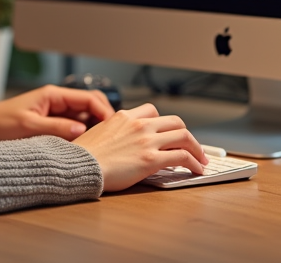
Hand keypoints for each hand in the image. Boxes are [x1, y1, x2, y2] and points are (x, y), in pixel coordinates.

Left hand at [0, 85, 114, 140]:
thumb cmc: (1, 122)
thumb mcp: (29, 126)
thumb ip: (56, 128)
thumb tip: (83, 130)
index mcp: (54, 95)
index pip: (89, 98)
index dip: (104, 111)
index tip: (113, 127)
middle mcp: (58, 100)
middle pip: (91, 104)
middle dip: (104, 118)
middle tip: (114, 136)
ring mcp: (57, 112)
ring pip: (85, 116)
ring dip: (95, 127)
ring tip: (104, 143)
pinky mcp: (54, 122)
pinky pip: (75, 126)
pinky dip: (84, 134)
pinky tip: (87, 146)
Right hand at [71, 103, 207, 191]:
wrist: (78, 166)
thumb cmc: (83, 155)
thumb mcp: (98, 132)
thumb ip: (114, 131)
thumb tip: (121, 141)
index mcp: (124, 116)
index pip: (152, 111)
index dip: (164, 123)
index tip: (169, 132)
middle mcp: (138, 124)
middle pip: (174, 121)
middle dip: (186, 134)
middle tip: (192, 145)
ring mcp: (146, 141)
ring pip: (184, 136)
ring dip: (197, 148)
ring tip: (201, 159)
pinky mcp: (151, 159)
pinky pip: (182, 157)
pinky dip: (194, 162)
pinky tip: (196, 169)